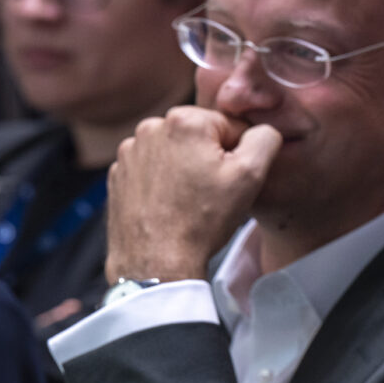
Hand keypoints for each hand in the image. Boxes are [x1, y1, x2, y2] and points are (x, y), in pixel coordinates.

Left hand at [105, 106, 281, 282]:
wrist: (156, 262)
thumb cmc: (203, 221)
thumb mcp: (250, 176)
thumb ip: (265, 138)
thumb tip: (263, 129)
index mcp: (185, 120)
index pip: (229, 126)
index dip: (238, 155)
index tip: (230, 182)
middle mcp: (151, 127)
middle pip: (199, 137)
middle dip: (209, 160)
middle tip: (211, 194)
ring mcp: (130, 151)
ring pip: (175, 152)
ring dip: (186, 170)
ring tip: (189, 202)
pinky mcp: (118, 174)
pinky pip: (152, 169)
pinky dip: (162, 182)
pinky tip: (170, 206)